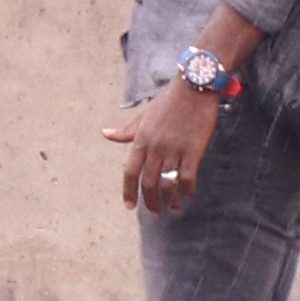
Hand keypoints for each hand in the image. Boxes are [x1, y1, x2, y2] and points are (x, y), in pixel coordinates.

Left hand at [109, 80, 216, 212]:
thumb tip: (106, 134)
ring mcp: (174, 149)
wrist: (194, 87)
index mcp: (141, 139)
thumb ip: (127, 130)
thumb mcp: (144, 115)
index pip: (130, 171)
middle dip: (150, 201)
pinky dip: (187, 189)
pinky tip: (188, 194)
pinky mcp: (193, 150)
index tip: (129, 206)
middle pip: (148, 182)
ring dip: (169, 200)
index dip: (128, 191)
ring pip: (167, 183)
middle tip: (154, 213)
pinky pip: (188, 177)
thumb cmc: (168, 101)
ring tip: (173, 208)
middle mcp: (155, 147)